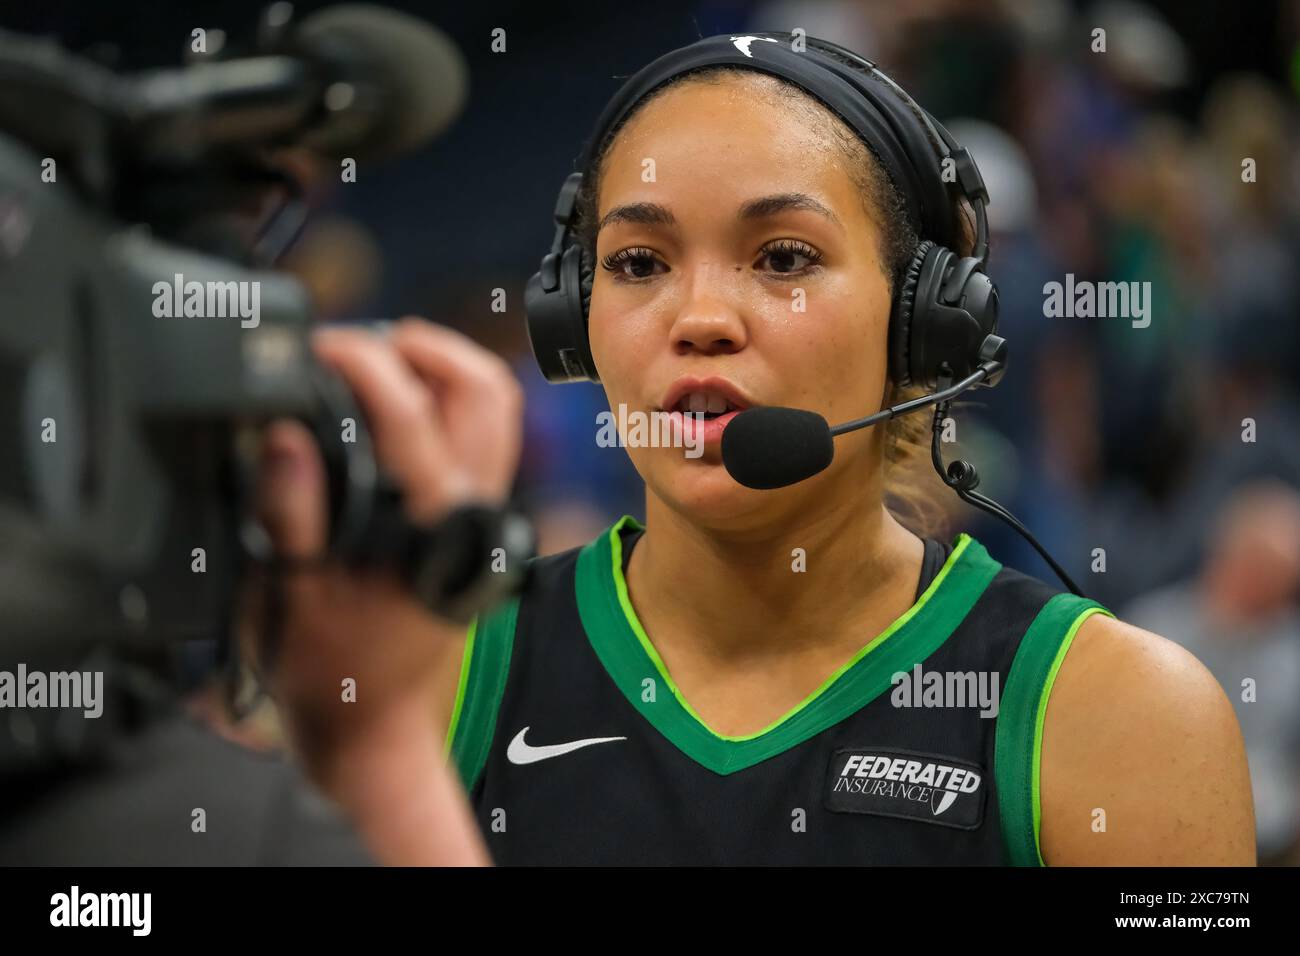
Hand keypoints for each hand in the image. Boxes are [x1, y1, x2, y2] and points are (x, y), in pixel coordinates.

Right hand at [246, 318, 522, 863]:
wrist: (372, 722)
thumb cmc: (327, 667)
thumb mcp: (287, 596)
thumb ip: (290, 513)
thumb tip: (284, 434)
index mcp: (434, 528)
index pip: (412, 416)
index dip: (360, 363)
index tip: (315, 346)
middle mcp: (475, 511)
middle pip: (484, 390)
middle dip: (420, 347)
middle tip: (356, 344)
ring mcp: (485, 511)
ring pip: (494, 407)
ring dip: (442, 366)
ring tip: (375, 360)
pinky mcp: (479, 516)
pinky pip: (481, 436)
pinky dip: (445, 400)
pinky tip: (391, 403)